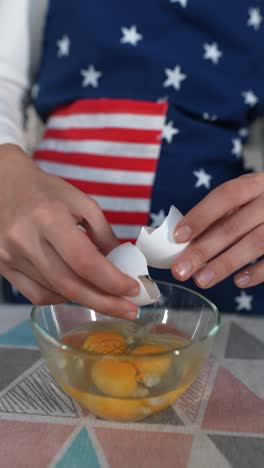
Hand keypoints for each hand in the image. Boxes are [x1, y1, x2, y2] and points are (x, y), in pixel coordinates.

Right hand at [0, 144, 138, 317]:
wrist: (3, 185)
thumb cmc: (46, 191)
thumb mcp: (81, 202)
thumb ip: (103, 234)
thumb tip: (123, 265)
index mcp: (49, 218)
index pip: (84, 261)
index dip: (111, 281)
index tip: (133, 289)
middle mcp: (26, 241)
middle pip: (70, 285)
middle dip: (105, 303)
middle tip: (130, 311)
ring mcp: (11, 257)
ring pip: (56, 292)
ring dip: (87, 300)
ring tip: (109, 300)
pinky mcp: (4, 267)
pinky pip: (37, 295)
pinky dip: (62, 298)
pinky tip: (78, 292)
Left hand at [172, 173, 263, 288]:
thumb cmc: (263, 207)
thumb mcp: (247, 201)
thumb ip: (220, 217)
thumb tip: (184, 242)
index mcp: (256, 184)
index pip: (226, 195)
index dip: (201, 215)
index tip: (178, 236)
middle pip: (235, 225)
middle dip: (204, 249)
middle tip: (181, 270)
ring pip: (255, 243)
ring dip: (225, 264)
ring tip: (202, 280)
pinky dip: (256, 272)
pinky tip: (238, 281)